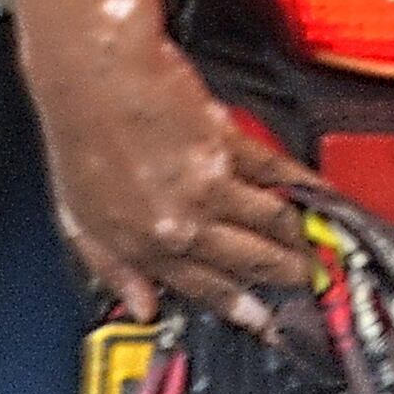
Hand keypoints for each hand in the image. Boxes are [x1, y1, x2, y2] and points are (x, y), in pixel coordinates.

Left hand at [22, 11, 314, 325]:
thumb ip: (112, 267)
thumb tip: (139, 303)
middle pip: (250, 260)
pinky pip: (275, 171)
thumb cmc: (79, 134)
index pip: (204, 290)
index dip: (240, 309)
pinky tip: (317, 193)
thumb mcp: (77, 219)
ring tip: (314, 246)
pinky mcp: (227, 142)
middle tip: (304, 282)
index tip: (263, 320)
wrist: (91, 73)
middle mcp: (181, 220)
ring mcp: (208, 183)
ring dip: (298, 238)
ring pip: (271, 220)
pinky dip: (301, 185)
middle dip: (284, 276)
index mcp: (143, 244)